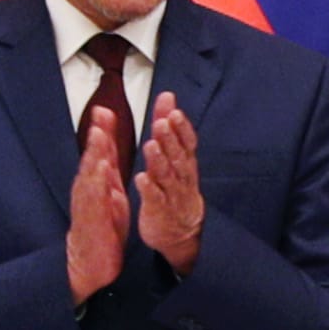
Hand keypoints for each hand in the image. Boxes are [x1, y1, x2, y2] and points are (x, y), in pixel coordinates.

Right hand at [66, 102, 130, 300]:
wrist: (92, 261)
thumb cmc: (102, 225)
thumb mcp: (109, 193)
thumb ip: (109, 170)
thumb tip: (109, 148)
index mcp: (96, 182)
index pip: (99, 152)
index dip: (102, 131)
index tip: (105, 109)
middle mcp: (88, 188)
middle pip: (91, 157)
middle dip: (96, 135)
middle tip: (101, 113)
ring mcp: (86, 203)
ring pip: (89, 173)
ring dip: (93, 153)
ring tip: (99, 134)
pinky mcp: (89, 218)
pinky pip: (93, 197)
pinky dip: (96, 181)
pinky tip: (102, 169)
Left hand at [136, 92, 205, 271]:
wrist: (181, 233)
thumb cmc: (176, 188)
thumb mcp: (176, 156)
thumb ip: (171, 126)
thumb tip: (167, 96)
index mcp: (186, 164)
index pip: (187, 143)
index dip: (182, 128)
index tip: (174, 112)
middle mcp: (182, 177)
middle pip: (177, 156)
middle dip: (170, 139)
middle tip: (161, 123)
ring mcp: (171, 195)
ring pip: (167, 176)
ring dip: (159, 160)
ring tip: (150, 144)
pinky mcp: (159, 210)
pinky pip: (155, 199)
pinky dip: (149, 188)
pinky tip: (141, 178)